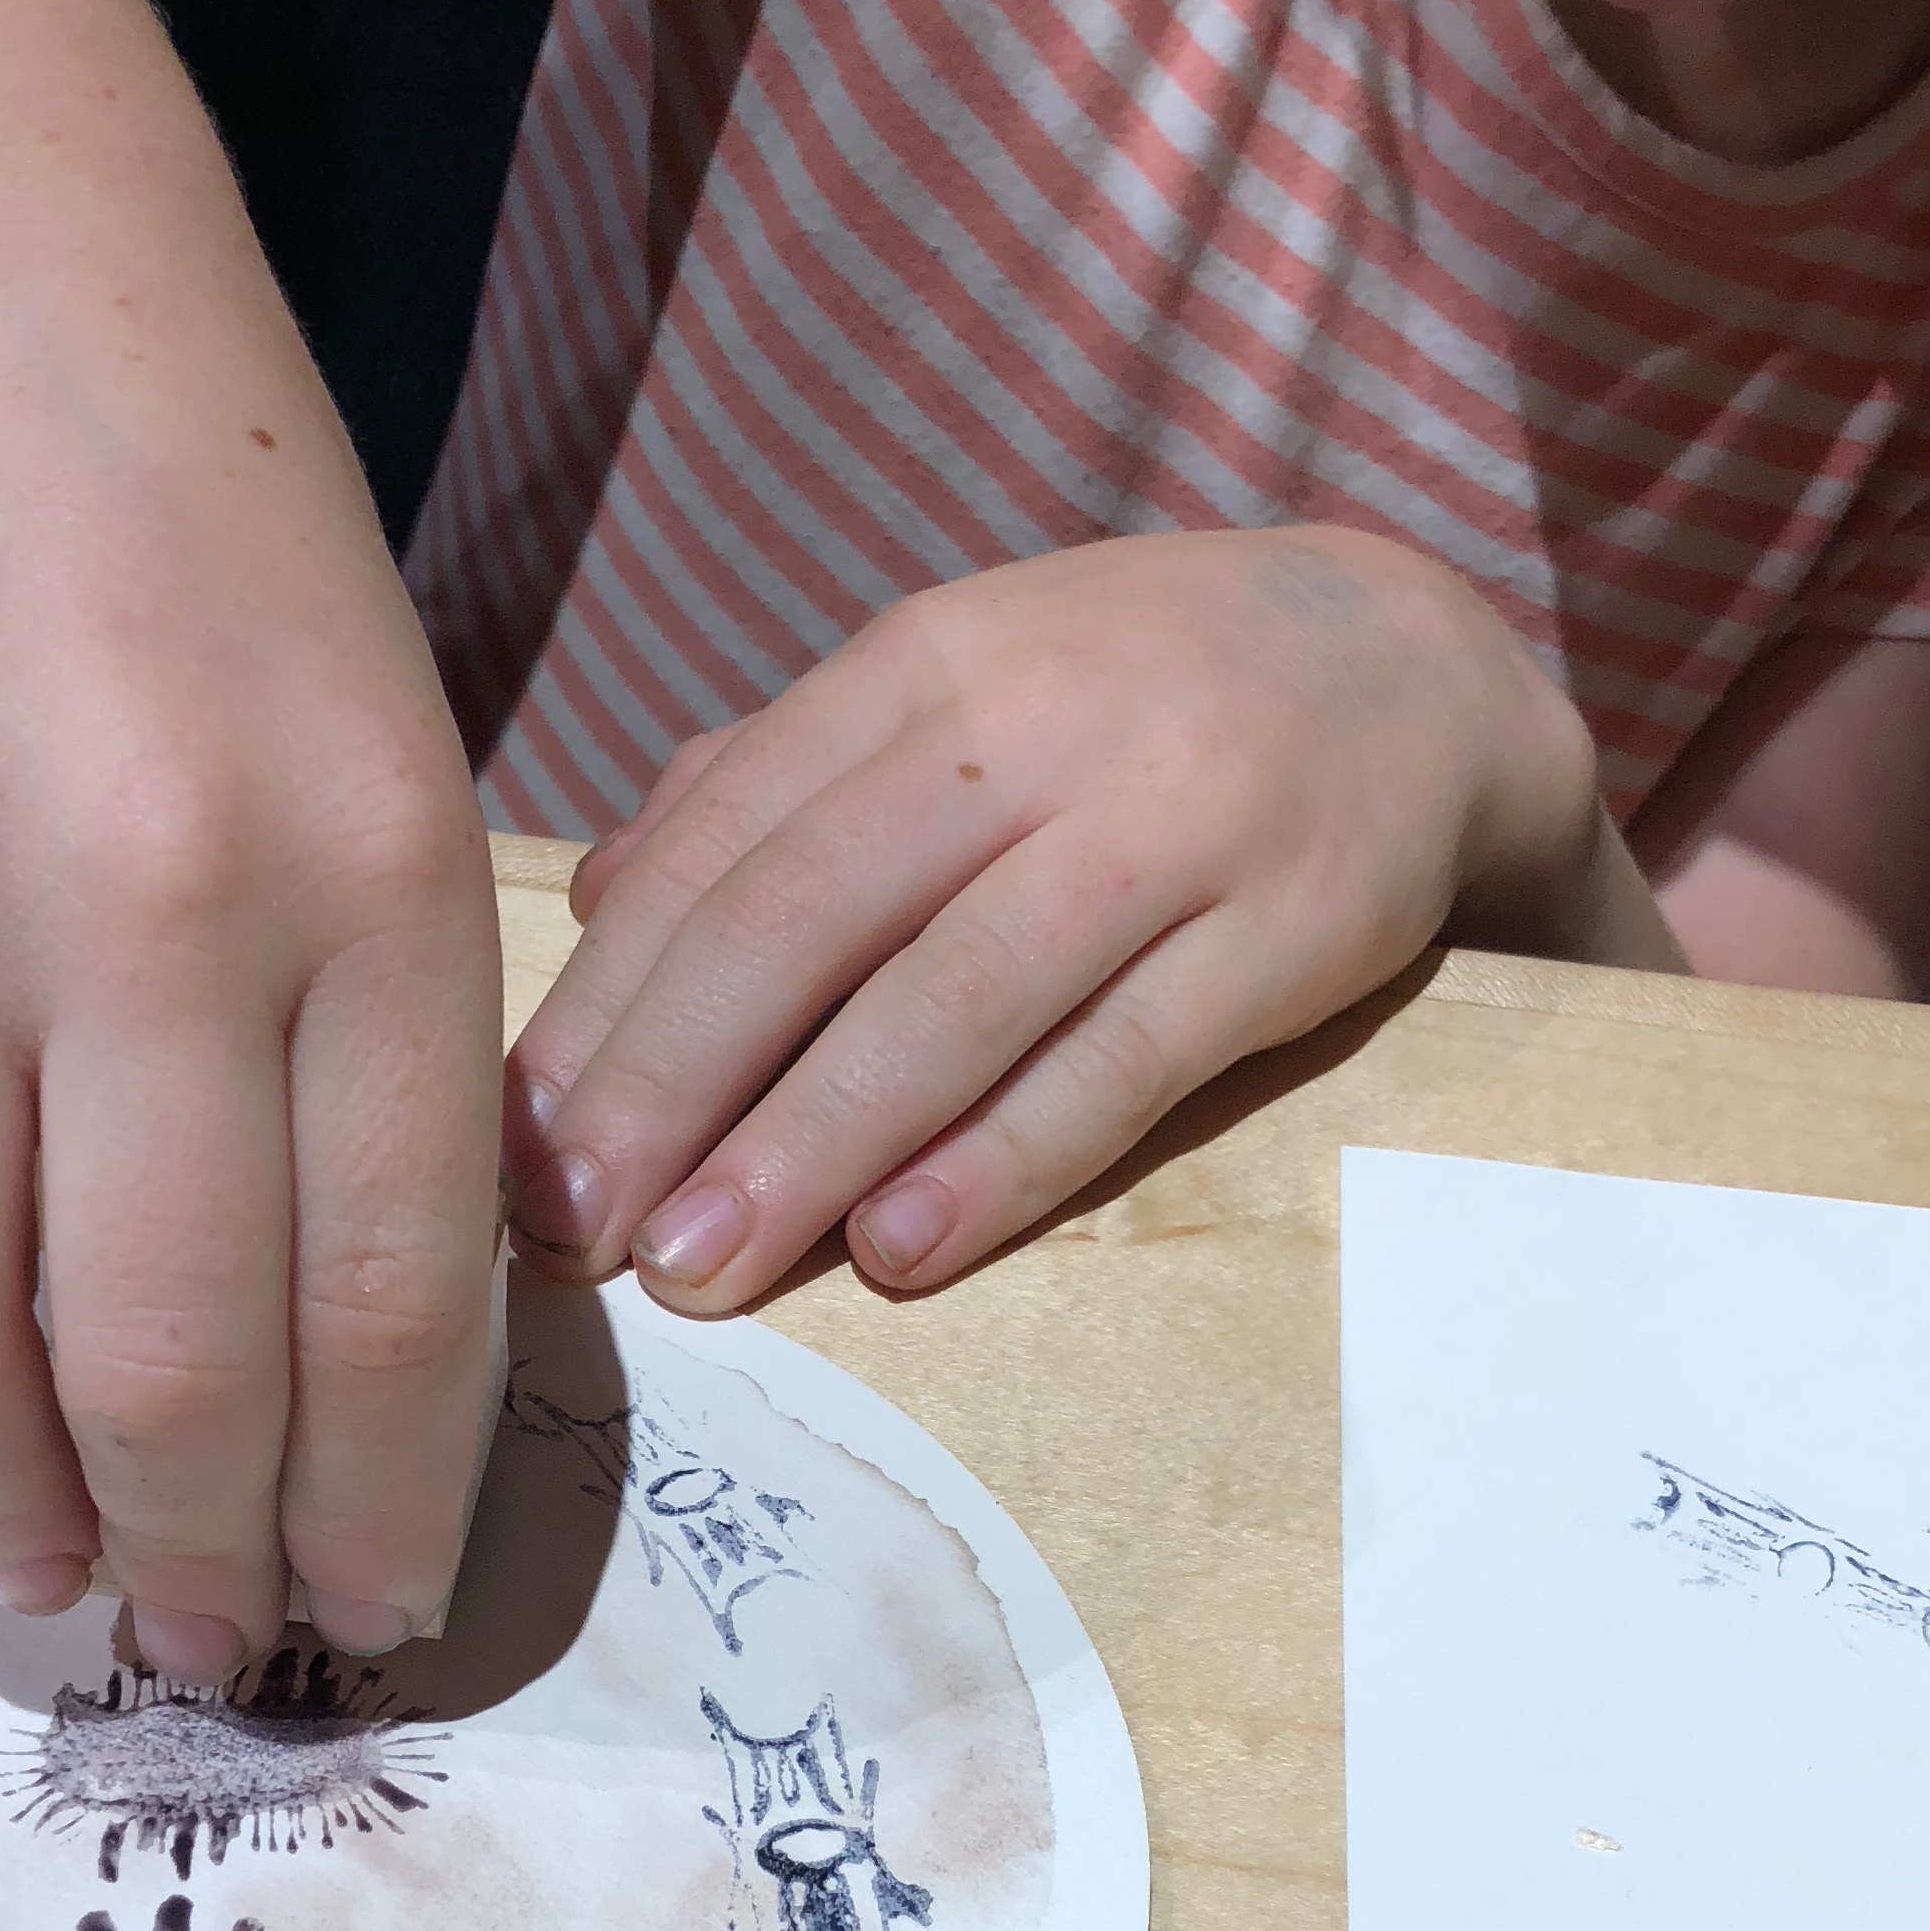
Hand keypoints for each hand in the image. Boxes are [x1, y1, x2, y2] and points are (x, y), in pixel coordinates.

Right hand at [0, 164, 501, 1676]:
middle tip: (217, 1640)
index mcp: (377, 870)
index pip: (391, 1296)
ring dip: (5, 1511)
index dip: (383, 1500)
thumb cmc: (222, 538)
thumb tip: (365, 1364)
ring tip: (51, 1586)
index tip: (378, 1598)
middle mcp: (148, 902)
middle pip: (173, 1356)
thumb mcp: (400, 769)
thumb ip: (389, 1056)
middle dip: (204, 1552)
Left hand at [504, 528, 1653, 1308]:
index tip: (516, 1142)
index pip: (726, 840)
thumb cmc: (1135, 697)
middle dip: (671, 1084)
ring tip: (702, 1269)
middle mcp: (1029, 731)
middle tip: (572, 1234)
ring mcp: (1166, 827)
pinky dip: (1006, 1157)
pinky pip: (1121, 1059)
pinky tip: (905, 1247)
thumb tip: (596, 894)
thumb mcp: (955, 683)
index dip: (610, 999)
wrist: (1414, 661)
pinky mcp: (1281, 934)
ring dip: (812, 1144)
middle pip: (809, 917)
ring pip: (953, 998)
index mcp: (920, 668)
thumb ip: (778, 780)